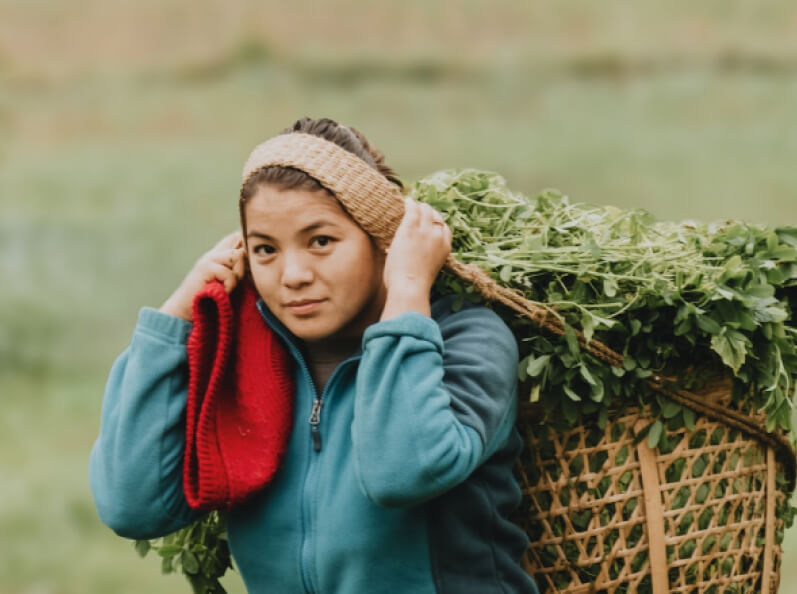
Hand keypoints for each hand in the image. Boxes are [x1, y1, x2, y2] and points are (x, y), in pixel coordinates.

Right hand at [159, 231, 246, 320]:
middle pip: (240, 241)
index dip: (247, 245)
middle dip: (247, 262)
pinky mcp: (205, 268)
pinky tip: (223, 292)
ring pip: (238, 256)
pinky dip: (230, 286)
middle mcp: (214, 254)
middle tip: (240, 280)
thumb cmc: (211, 300)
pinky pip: (229, 273)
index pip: (237, 237)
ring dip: (238, 275)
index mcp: (219, 255)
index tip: (249, 265)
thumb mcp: (229, 282)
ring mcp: (208, 259)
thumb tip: (256, 263)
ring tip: (229, 287)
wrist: (186, 311)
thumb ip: (239, 271)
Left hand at [380, 198, 451, 319]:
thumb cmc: (414, 287)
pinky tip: (406, 201)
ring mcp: (425, 231)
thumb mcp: (428, 271)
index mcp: (445, 248)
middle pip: (436, 217)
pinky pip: (412, 210)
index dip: (437, 224)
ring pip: (425, 210)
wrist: (410, 287)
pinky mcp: (410, 229)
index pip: (445, 229)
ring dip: (419, 207)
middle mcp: (438, 237)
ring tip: (412, 205)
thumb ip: (426, 260)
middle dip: (428, 213)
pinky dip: (410, 204)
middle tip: (419, 211)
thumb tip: (414, 258)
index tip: (429, 223)